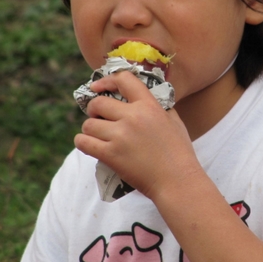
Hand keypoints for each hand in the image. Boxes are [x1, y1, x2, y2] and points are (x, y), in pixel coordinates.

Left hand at [76, 72, 198, 200]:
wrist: (178, 181)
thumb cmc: (180, 154)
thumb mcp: (174, 122)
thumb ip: (158, 107)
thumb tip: (141, 99)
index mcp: (150, 106)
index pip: (123, 79)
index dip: (106, 81)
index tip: (99, 88)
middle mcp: (133, 117)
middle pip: (98, 103)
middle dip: (94, 110)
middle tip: (99, 119)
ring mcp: (120, 136)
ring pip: (88, 124)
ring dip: (90, 130)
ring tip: (98, 136)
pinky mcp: (111, 155)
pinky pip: (83, 142)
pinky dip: (83, 143)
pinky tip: (90, 145)